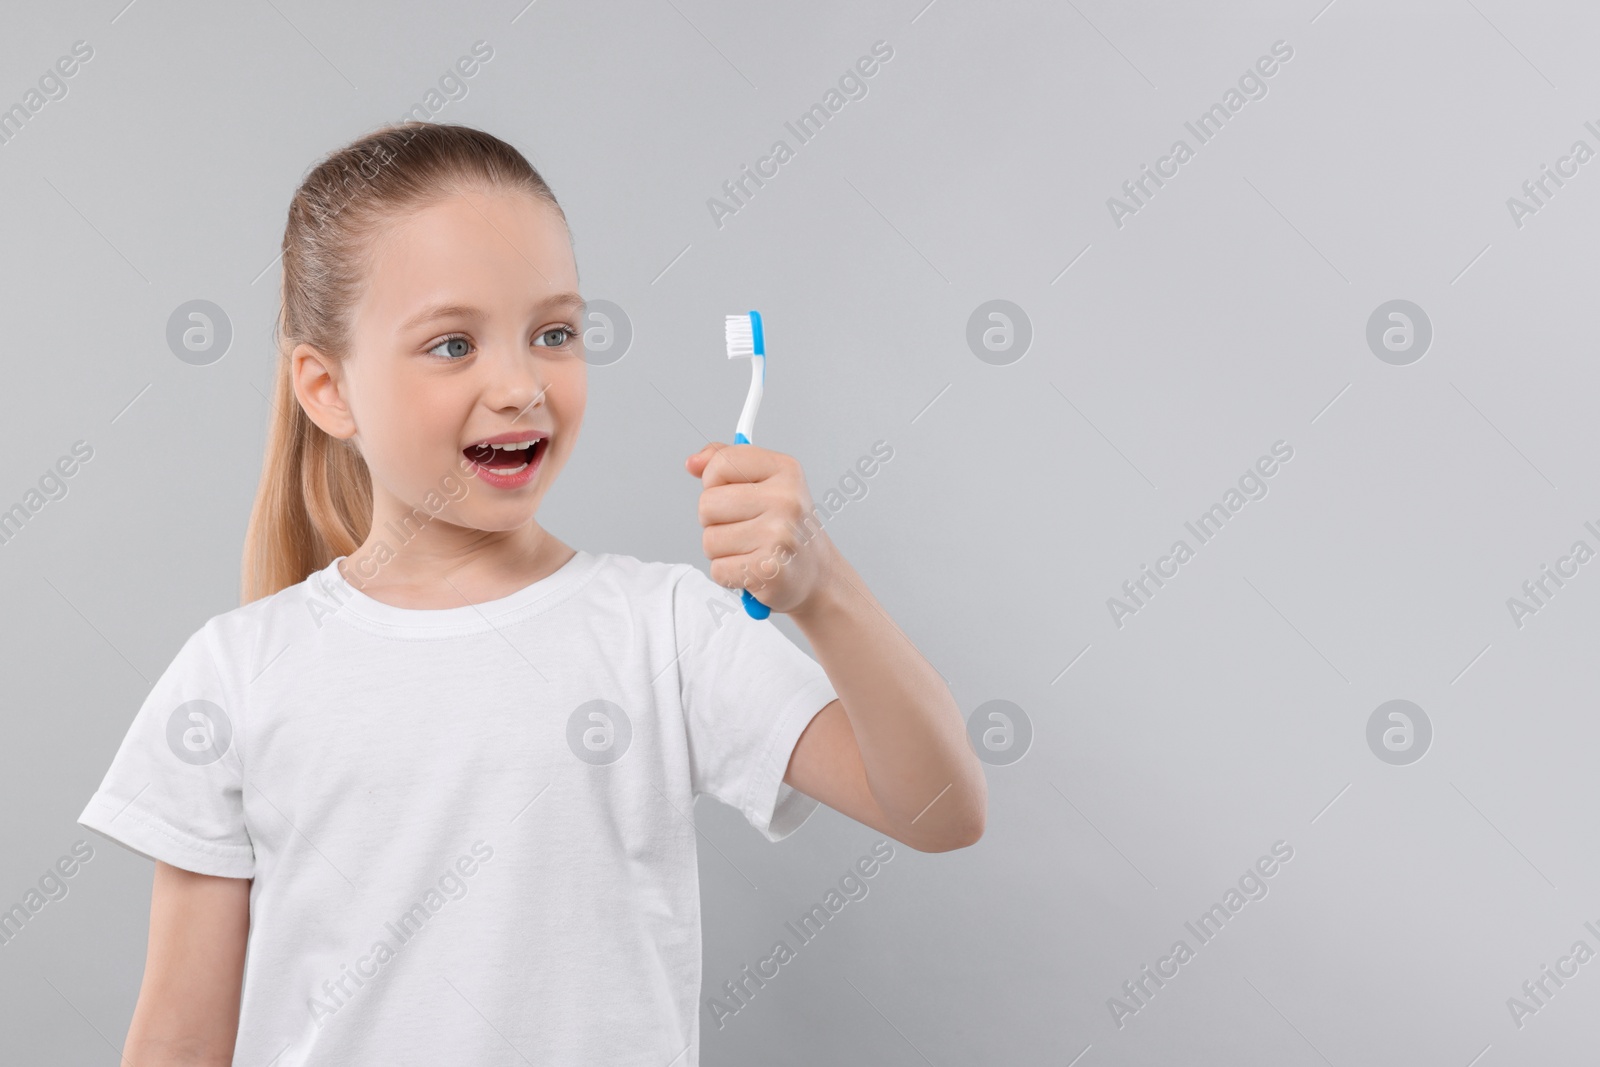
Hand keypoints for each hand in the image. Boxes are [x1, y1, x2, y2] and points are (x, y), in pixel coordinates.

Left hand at [684, 441, 838, 614]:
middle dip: (715, 521)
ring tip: (750, 550)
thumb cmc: (784, 527)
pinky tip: (752, 570)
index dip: (714, 482)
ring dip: (722, 551)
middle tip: (745, 528)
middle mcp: (786, 500)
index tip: (734, 494)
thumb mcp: (764, 482)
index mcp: (785, 470)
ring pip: (710, 540)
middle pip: (707, 504)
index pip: (721, 463)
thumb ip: (726, 463)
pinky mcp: (769, 571)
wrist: (817, 575)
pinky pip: (718, 569)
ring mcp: (779, 536)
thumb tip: (693, 463)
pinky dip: (729, 575)